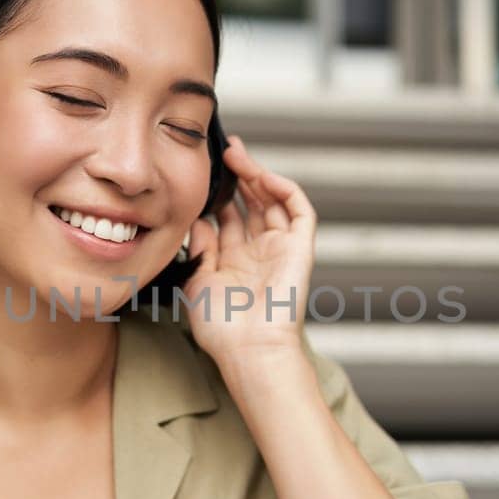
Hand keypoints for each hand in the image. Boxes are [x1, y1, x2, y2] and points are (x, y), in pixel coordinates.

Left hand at [183, 135, 317, 363]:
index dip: (218, 194)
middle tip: (224, 150)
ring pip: (274, 201)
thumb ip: (199, 248)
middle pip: (253, 204)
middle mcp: (258, 253)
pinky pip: (299, 210)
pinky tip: (262, 176)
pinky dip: (284, 189)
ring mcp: (281, 249)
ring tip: (237, 154)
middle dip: (239, 175)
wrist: (249, 348)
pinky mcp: (301, 248)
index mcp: (234, 263)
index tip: (202, 174)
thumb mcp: (197, 282)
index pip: (229, 219)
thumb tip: (199, 220)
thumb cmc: (222, 328)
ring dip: (257, 175)